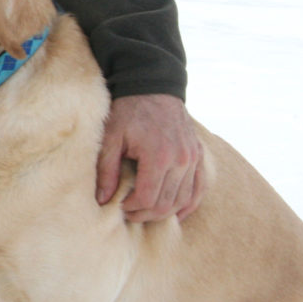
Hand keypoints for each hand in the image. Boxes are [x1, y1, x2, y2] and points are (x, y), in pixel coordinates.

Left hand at [96, 93, 203, 221]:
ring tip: (145, 212)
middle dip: (146, 214)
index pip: (147, 198)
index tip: (119, 207)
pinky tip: (176, 213)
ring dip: (165, 212)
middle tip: (129, 213)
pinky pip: (199, 189)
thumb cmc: (127, 110)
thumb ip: (107, 169)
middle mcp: (181, 160)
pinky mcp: (198, 155)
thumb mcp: (110, 136)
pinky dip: (188, 204)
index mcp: (158, 156)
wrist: (152, 87)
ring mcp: (193, 158)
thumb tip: (102, 199)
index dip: (132, 208)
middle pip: (166, 203)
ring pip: (183, 200)